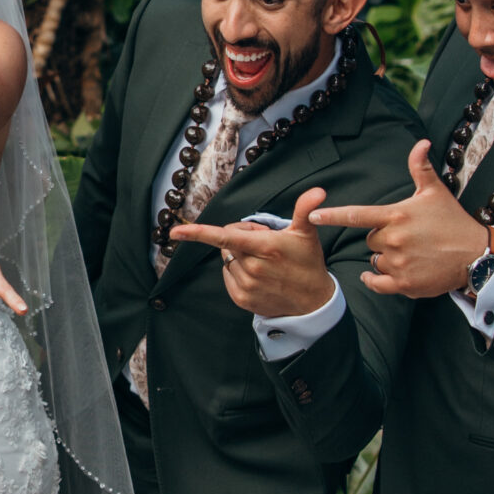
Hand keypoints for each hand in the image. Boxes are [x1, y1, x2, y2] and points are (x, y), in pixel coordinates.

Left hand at [168, 188, 335, 317]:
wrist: (312, 302)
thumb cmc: (307, 263)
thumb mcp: (306, 234)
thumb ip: (305, 209)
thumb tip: (318, 191)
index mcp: (264, 247)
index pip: (225, 236)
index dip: (198, 233)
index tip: (176, 232)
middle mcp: (252, 267)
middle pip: (228, 242)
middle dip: (241, 237)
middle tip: (264, 243)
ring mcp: (246, 284)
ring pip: (227, 259)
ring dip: (239, 256)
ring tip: (264, 261)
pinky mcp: (241, 298)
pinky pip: (227, 275)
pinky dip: (236, 270)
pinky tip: (257, 274)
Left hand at [308, 140, 486, 297]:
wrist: (476, 256)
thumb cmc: (453, 222)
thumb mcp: (436, 192)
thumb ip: (420, 168)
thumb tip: (421, 142)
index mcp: (396, 215)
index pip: (357, 215)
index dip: (332, 215)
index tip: (312, 216)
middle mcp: (394, 239)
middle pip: (370, 240)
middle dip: (382, 238)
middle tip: (407, 237)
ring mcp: (399, 263)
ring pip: (375, 261)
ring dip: (386, 259)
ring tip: (411, 254)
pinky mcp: (405, 284)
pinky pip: (377, 282)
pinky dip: (374, 280)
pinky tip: (379, 276)